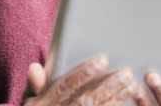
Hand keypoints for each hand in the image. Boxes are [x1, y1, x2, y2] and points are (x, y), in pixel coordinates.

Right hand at [22, 55, 137, 105]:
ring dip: (116, 98)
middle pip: (87, 100)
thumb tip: (35, 67)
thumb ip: (33, 85)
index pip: (65, 86)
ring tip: (132, 85)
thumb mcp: (27, 102)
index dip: (84, 73)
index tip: (103, 59)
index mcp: (43, 104)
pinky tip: (126, 100)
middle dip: (107, 86)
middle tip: (126, 73)